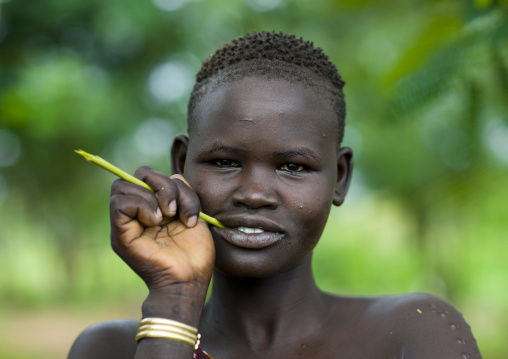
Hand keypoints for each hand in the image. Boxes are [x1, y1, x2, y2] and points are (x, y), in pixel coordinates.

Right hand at [109, 166, 214, 291]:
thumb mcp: (194, 214)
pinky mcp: (120, 236)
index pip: (149, 176)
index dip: (168, 181)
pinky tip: (156, 222)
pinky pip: (118, 204)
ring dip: (152, 196)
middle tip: (174, 210)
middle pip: (135, 175)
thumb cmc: (195, 254)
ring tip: (166, 217)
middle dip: (161, 183)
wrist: (190, 281)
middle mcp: (137, 214)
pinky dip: (141, 205)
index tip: (184, 208)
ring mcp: (126, 225)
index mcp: (153, 208)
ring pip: (122, 185)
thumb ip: (183, 192)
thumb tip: (172, 177)